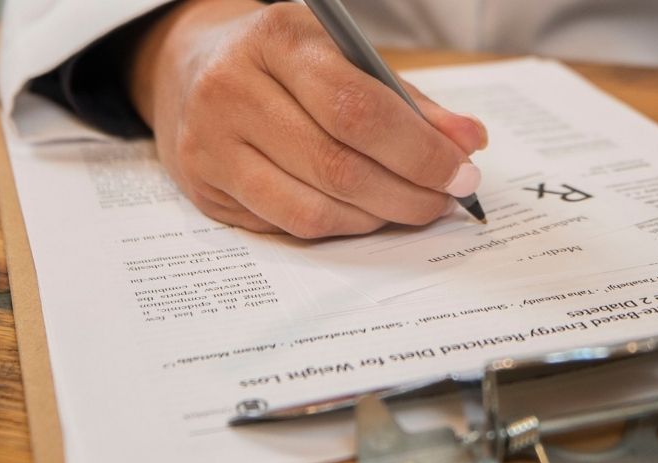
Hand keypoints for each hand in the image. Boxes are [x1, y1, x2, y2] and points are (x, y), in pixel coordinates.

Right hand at [127, 0, 489, 237]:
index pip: (358, 108)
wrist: (190, 67)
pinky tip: (361, 213)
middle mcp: (233, 88)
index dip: (418, 150)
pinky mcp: (203, 186)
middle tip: (444, 199)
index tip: (461, 170)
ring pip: (312, 208)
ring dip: (375, 218)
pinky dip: (338, 227)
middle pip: (337, 165)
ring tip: (407, 207)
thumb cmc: (284, 62)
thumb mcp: (341, 56)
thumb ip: (406, 101)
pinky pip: (286, 225)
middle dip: (407, 192)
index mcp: (278, 39)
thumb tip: (467, 143)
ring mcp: (210, 141)